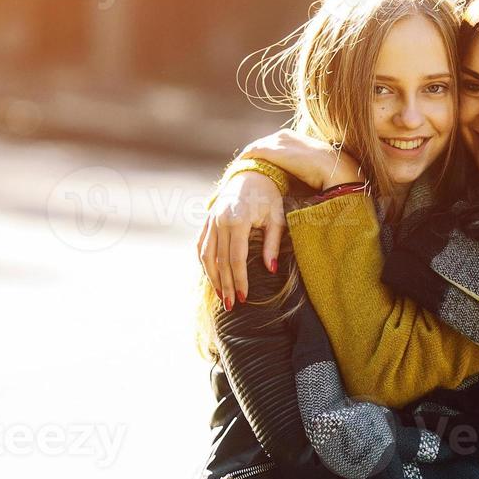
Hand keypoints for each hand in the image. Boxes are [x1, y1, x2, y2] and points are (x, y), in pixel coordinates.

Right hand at [198, 171, 284, 308]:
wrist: (252, 172)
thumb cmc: (269, 196)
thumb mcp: (277, 217)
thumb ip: (272, 243)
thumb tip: (271, 269)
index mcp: (237, 220)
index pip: (235, 258)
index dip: (239, 280)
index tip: (244, 297)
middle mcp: (220, 221)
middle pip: (220, 261)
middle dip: (225, 285)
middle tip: (231, 305)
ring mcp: (210, 220)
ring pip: (206, 255)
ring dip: (212, 278)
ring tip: (221, 295)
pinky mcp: (207, 220)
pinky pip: (201, 245)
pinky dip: (204, 262)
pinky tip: (210, 276)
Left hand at [240, 129, 362, 190]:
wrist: (334, 169)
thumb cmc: (329, 174)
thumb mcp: (313, 169)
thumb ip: (301, 171)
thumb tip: (298, 185)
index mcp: (295, 138)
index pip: (272, 146)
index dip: (264, 159)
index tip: (256, 171)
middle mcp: (283, 135)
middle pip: (261, 147)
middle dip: (252, 160)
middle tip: (242, 175)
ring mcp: (276, 141)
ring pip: (254, 150)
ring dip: (246, 162)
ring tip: (236, 176)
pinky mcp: (271, 149)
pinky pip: (251, 154)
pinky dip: (243, 163)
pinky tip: (237, 173)